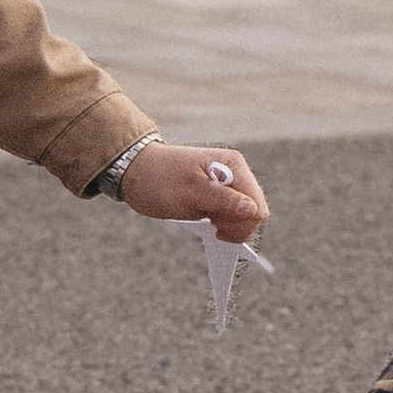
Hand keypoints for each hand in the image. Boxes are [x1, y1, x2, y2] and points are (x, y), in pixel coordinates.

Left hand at [117, 144, 269, 241]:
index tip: (216, 227)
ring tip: (207, 219)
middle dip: (236, 225)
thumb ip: (223, 200)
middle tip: (210, 223)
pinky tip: (208, 219)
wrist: (136, 171)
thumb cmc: (158, 178)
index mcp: (233, 166)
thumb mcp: (189, 192)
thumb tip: (252, 210)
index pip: (257, 204)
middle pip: (256, 211)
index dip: (241, 223)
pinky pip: (234, 214)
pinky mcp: (221, 194)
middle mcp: (236, 172)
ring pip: (247, 215)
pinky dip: (224, 222)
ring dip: (229, 225)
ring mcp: (229, 184)